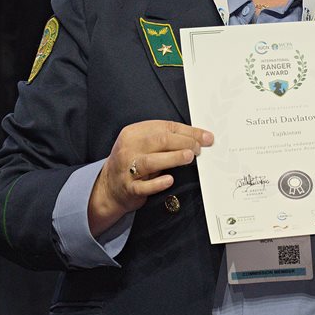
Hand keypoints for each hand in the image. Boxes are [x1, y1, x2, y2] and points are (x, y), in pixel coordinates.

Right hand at [88, 120, 213, 235]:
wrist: (109, 187)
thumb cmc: (133, 162)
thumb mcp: (143, 145)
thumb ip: (165, 139)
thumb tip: (198, 138)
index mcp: (133, 133)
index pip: (164, 127)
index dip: (188, 131)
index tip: (205, 137)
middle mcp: (128, 148)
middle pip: (160, 141)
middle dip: (184, 143)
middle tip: (199, 149)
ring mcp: (126, 168)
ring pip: (151, 161)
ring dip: (173, 158)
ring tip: (189, 157)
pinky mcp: (128, 188)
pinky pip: (143, 186)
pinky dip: (157, 183)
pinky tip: (170, 180)